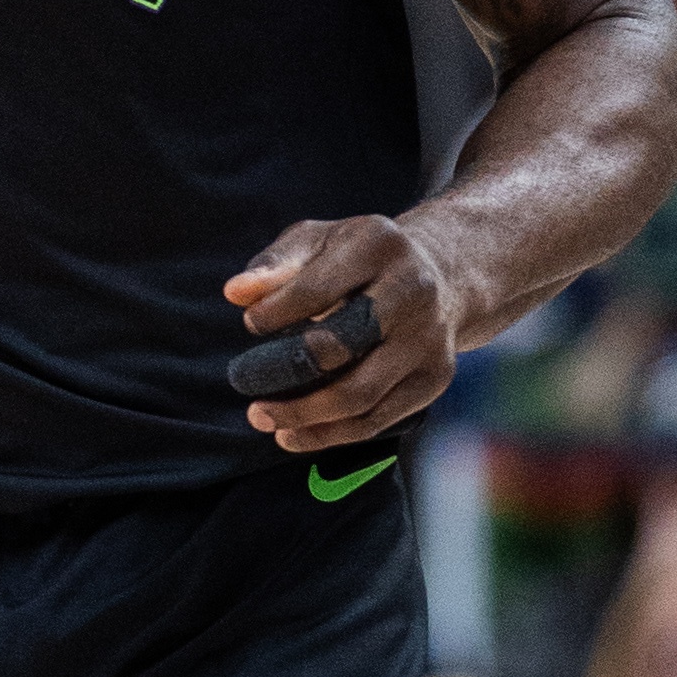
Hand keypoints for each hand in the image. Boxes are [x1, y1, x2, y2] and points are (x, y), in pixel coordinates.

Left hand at [222, 214, 466, 452]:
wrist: (441, 273)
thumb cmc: (358, 257)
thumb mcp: (317, 241)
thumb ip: (275, 265)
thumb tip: (236, 294)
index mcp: (378, 245)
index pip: (316, 288)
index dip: (275, 313)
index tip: (251, 325)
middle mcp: (413, 289)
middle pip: (342, 344)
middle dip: (286, 370)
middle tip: (243, 382)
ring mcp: (430, 337)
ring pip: (361, 393)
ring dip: (304, 415)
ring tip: (262, 418)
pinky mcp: (436, 376)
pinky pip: (379, 418)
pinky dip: (331, 434)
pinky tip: (293, 435)